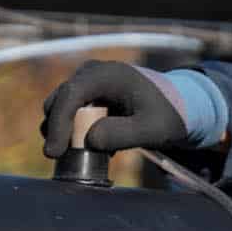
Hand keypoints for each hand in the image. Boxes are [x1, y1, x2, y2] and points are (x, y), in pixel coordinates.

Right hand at [41, 62, 187, 157]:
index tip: (54, 152)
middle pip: (59, 100)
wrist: (177, 105)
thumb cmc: (167, 115)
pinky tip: (95, 145)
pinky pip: (69, 111)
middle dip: (57, 131)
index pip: (71, 95)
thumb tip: (90, 139)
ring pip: (60, 107)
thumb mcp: (152, 129)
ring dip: (65, 131)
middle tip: (63, 158)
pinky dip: (74, 129)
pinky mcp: (88, 92)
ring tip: (87, 152)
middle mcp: (92, 72)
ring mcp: (88, 81)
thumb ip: (122, 134)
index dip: (58, 124)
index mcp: (107, 75)